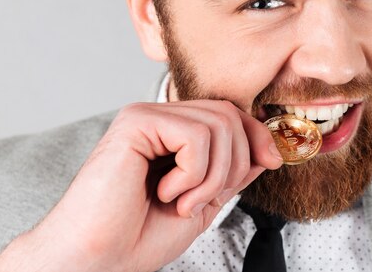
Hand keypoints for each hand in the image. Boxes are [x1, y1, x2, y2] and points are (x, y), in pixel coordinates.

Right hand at [0, 100, 282, 271]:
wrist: (99, 260)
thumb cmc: (140, 236)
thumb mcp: (204, 201)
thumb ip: (231, 171)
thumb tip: (267, 148)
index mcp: (173, 133)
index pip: (230, 114)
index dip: (257, 135)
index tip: (272, 161)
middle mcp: (159, 118)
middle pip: (229, 115)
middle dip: (235, 163)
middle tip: (204, 200)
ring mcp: (146, 116)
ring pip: (217, 125)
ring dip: (212, 176)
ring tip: (182, 201)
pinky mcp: (135, 123)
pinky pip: (195, 136)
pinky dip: (193, 174)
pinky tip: (165, 191)